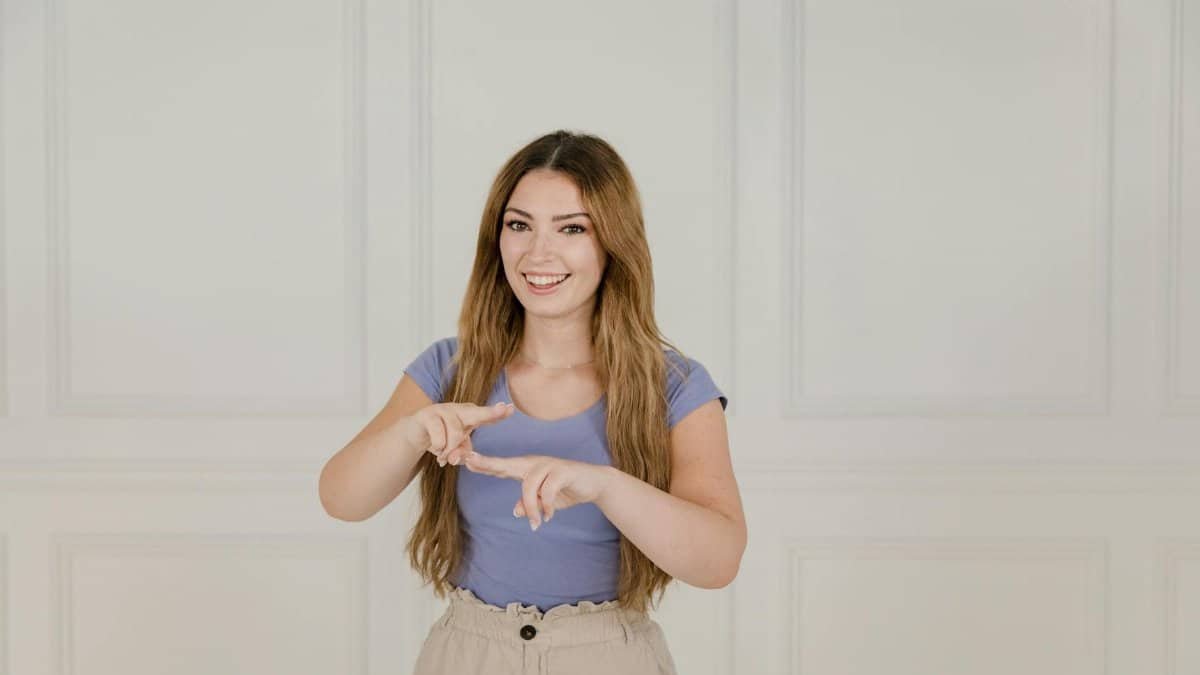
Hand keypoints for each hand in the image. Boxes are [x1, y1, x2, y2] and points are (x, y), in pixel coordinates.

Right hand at [402, 402, 515, 466]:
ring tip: (443, 456)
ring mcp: (443, 410)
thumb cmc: (441, 439)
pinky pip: (439, 436)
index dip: (498, 413)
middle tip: (503, 408)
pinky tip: (435, 450)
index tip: (511, 409)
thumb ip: (462, 453)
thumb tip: (456, 458)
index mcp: (469, 416)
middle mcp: (458, 410)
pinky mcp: (427, 415)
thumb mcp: (455, 448)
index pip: (486, 415)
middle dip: (490, 412)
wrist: (415, 433)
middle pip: (476, 412)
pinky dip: (438, 447)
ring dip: (450, 449)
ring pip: (455, 432)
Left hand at [462, 453, 611, 530]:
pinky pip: (548, 490)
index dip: (484, 465)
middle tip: (469, 461)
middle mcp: (535, 464)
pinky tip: (549, 516)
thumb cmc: (566, 490)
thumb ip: (530, 505)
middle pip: (507, 463)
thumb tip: (516, 511)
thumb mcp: (545, 502)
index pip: (502, 467)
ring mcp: (549, 465)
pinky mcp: (563, 471)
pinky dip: (546, 506)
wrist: (595, 483)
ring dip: (531, 508)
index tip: (465, 462)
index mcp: (527, 469)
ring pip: (529, 485)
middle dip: (488, 462)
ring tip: (537, 524)